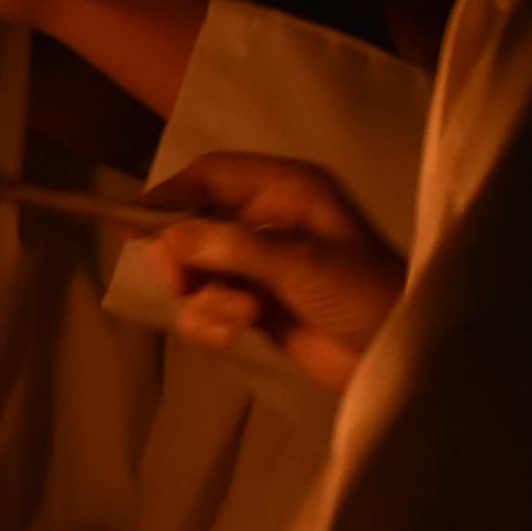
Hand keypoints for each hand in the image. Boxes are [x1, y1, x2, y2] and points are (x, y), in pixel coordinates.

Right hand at [139, 153, 405, 394]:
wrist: (396, 355)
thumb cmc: (361, 293)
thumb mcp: (299, 263)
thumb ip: (231, 247)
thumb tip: (165, 238)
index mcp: (284, 191)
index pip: (211, 175)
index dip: (171, 194)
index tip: (135, 224)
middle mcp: (266, 221)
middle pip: (192, 225)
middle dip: (184, 258)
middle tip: (182, 284)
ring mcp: (258, 266)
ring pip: (197, 272)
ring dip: (207, 299)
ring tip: (242, 317)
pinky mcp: (254, 307)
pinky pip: (208, 308)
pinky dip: (212, 323)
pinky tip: (237, 335)